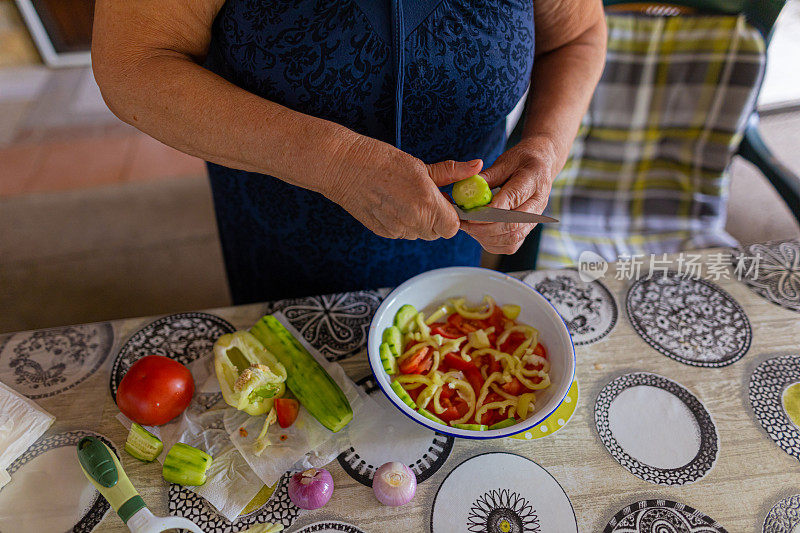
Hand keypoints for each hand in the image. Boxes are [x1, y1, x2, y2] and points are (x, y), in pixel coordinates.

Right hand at [325, 135, 483, 239]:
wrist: (345, 168)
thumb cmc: (382, 162)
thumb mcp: (421, 165)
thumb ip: (451, 172)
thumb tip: (476, 166)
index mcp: (428, 205)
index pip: (453, 227)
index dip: (452, 216)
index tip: (447, 202)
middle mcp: (413, 223)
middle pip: (437, 232)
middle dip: (437, 218)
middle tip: (426, 196)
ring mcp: (397, 230)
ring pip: (420, 234)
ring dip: (420, 221)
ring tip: (407, 197)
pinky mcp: (383, 233)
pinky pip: (403, 233)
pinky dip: (403, 222)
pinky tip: (393, 203)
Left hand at [460, 136, 555, 253]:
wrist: (542, 165)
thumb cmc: (521, 161)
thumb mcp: (505, 161)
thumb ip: (487, 176)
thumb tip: (467, 188)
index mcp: (533, 180)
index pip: (512, 200)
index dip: (490, 212)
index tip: (471, 215)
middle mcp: (538, 202)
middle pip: (512, 224)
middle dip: (485, 228)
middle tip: (465, 224)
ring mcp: (535, 218)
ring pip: (512, 238)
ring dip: (488, 237)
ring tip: (470, 229)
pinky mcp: (529, 228)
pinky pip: (512, 245)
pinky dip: (494, 244)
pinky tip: (481, 235)